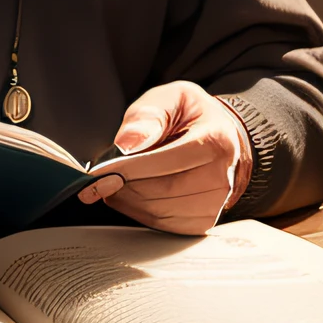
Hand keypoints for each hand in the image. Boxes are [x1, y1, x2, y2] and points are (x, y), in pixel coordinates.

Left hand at [78, 82, 250, 234]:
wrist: (222, 138)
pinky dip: (140, 212)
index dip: (129, 169)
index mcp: (215, 141)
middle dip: (124, 187)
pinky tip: (132, 195)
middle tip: (101, 179)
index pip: (167, 162)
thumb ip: (150, 113)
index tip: (100, 172)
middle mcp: (221, 176)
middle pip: (162, 192)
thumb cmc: (194, 117)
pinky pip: (163, 225)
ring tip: (115, 183)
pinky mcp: (203, 222)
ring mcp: (214, 204)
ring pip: (159, 212)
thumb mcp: (173, 97)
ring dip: (129, 201)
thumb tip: (128, 143)